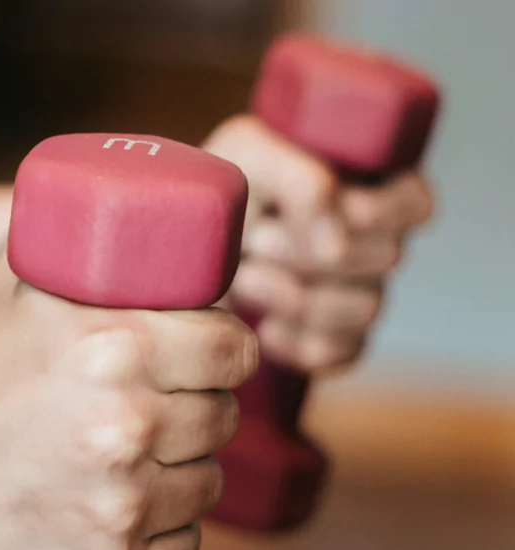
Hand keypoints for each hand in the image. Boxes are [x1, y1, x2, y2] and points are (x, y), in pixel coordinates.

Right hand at [0, 256, 256, 549]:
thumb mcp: (10, 293)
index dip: (222, 353)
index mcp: (115, 349)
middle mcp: (128, 428)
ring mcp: (123, 508)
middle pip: (223, 418)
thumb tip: (140, 212)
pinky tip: (111, 517)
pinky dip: (158, 537)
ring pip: (206, 486)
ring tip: (121, 466)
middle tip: (147, 413)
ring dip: (178, 475)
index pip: (234, 350)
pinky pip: (183, 549)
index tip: (202, 361)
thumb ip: (78, 247)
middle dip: (194, 412)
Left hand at [205, 115, 434, 372]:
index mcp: (369, 184)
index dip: (375, 212)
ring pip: (366, 309)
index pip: (414, 204)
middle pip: (386, 257)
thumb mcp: (246, 155)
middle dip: (310, 252)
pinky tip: (261, 326)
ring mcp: (357, 294)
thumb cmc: (219, 191)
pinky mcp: (333, 340)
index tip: (319, 209)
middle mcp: (373, 241)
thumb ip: (299, 181)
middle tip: (255, 242)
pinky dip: (295, 343)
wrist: (176, 250)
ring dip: (295, 296)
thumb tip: (337, 245)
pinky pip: (339, 353)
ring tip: (244, 278)